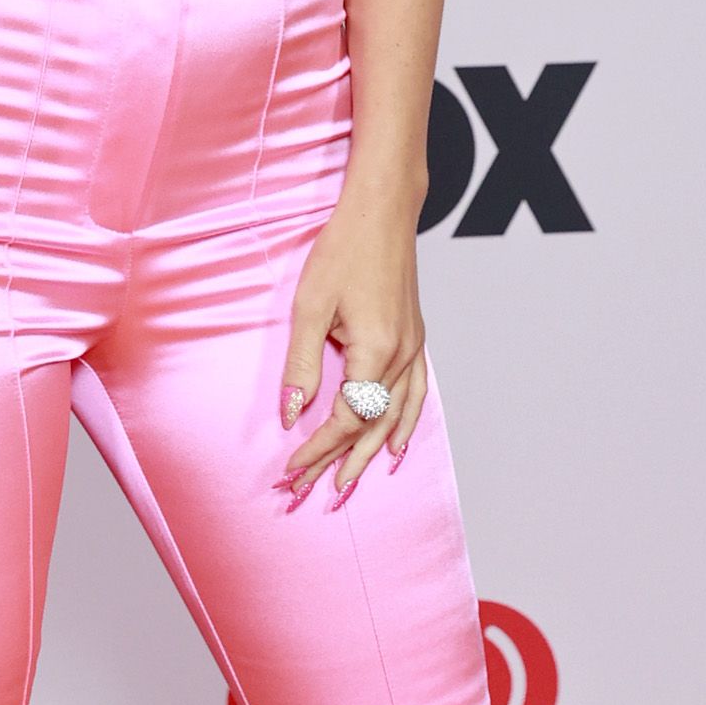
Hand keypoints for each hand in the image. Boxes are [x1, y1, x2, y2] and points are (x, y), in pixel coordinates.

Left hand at [278, 193, 427, 502]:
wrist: (382, 212)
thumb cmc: (342, 251)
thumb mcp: (309, 308)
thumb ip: (302, 365)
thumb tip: (290, 413)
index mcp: (375, 350)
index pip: (345, 417)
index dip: (318, 447)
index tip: (293, 469)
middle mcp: (401, 356)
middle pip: (372, 425)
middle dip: (342, 461)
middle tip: (316, 492)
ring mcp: (413, 348)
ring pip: (396, 416)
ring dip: (372, 452)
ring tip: (351, 481)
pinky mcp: (415, 338)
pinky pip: (415, 394)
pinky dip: (405, 424)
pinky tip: (395, 444)